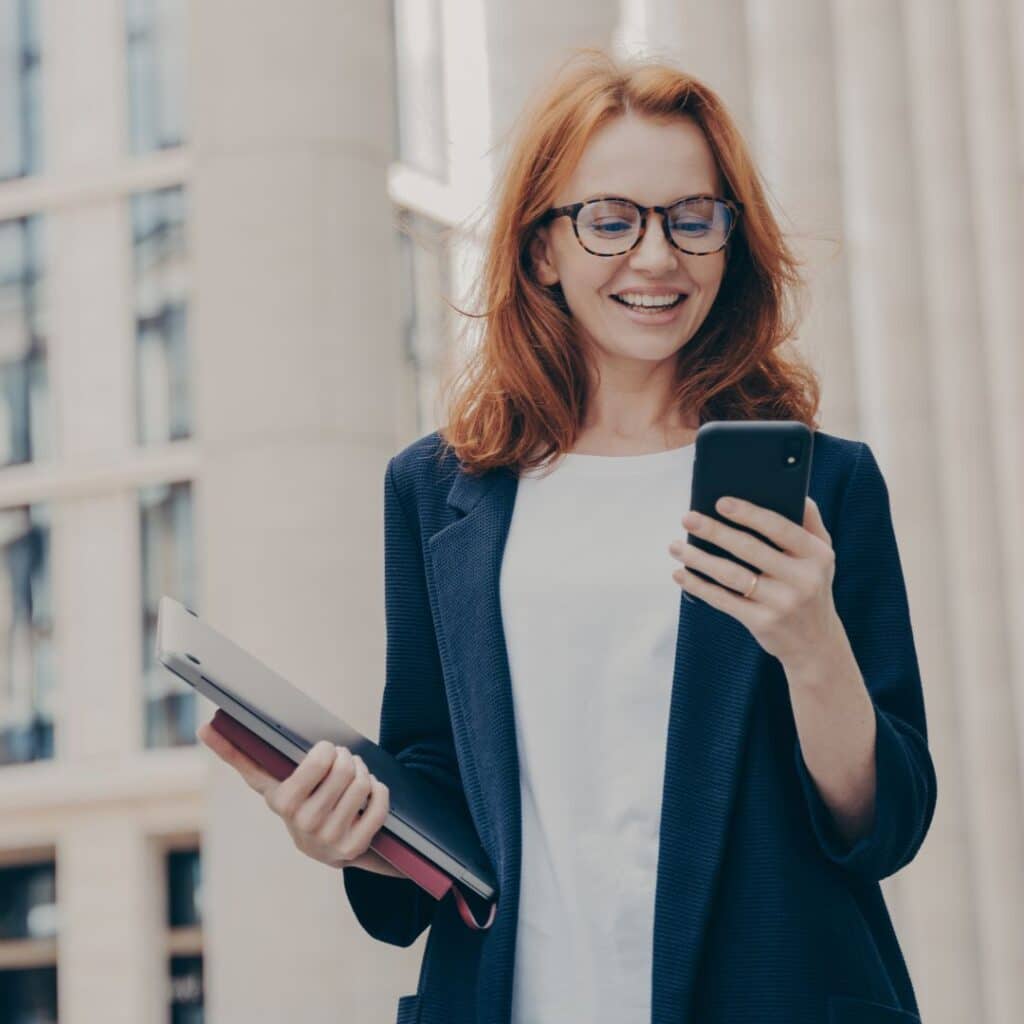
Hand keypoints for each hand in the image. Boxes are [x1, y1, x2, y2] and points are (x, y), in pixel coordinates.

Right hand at [196, 721, 390, 869]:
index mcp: (281, 802)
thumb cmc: (299, 800)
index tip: (320, 748)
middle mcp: (303, 823)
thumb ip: (241, 755)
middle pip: (343, 766)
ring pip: (362, 781)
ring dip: (363, 771)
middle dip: (346, 756)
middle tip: (343, 758)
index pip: (309, 763)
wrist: (328, 848)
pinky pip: (379, 801)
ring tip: (354, 775)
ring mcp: (329, 838)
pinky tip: (369, 793)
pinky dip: (380, 791)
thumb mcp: (273, 782)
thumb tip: (204, 728)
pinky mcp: (355, 847)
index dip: (321, 751)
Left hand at [667, 495, 842, 665]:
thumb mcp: (821, 555)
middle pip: (749, 549)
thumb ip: (809, 521)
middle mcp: (802, 579)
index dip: (749, 514)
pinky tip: (680, 574)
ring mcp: (782, 603)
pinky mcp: (762, 623)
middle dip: (714, 531)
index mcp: (817, 555)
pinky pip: (723, 600)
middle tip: (687, 517)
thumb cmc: (811, 586)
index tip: (720, 502)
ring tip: (676, 545)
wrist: (816, 643)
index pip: (779, 528)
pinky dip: (699, 586)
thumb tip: (793, 488)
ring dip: (699, 559)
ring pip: (732, 575)